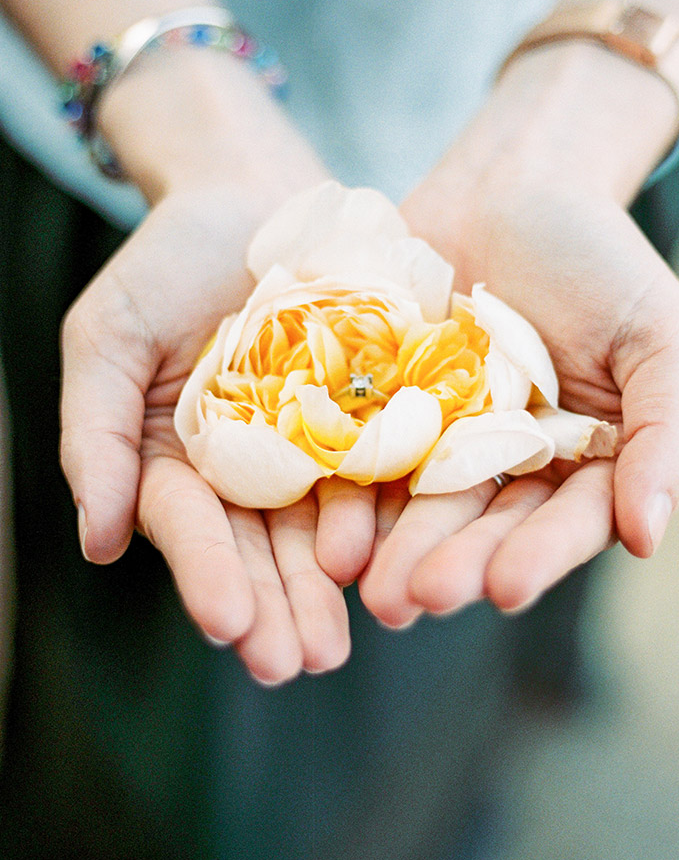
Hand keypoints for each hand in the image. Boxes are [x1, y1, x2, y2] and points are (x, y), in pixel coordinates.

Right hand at [59, 186, 375, 683]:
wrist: (257, 195)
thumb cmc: (167, 262)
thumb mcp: (111, 336)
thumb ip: (95, 435)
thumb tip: (93, 544)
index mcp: (179, 462)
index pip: (190, 528)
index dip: (207, 575)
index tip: (227, 624)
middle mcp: (249, 470)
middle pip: (261, 548)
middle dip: (277, 606)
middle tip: (295, 664)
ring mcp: (315, 447)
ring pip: (325, 527)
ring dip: (335, 586)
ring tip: (347, 640)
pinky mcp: (374, 417)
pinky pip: (386, 470)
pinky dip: (393, 515)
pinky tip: (405, 558)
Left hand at [359, 54, 678, 627]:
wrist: (510, 184)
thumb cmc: (599, 256)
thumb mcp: (660, 335)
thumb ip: (668, 432)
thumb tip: (646, 537)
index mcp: (585, 461)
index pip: (566, 522)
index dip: (538, 557)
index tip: (505, 588)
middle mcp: (512, 465)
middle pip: (482, 525)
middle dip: (451, 563)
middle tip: (415, 601)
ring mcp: (442, 440)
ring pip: (417, 504)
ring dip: (392, 548)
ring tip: (366, 587)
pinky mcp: (383, 409)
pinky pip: (362, 454)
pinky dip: (346, 493)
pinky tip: (326, 531)